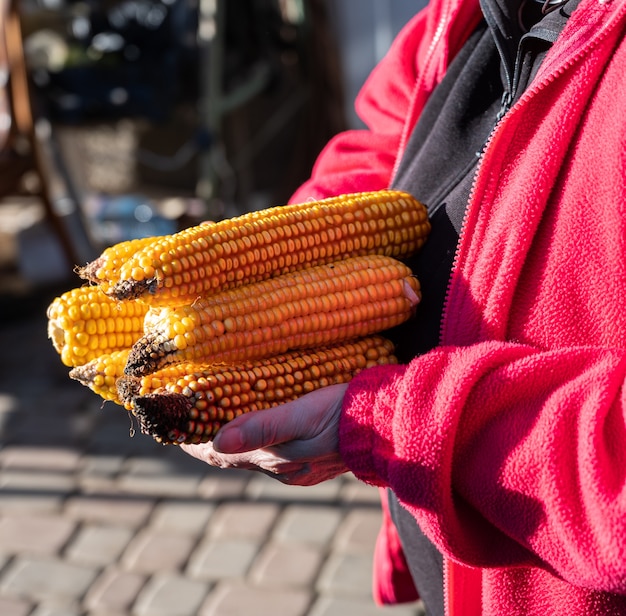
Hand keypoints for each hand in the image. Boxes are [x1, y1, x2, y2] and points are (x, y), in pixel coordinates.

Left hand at [180, 383, 348, 484]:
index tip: (171, 429)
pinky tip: (258, 435)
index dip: (192, 442)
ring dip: (232, 444)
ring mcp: (297, 467)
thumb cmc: (343, 414)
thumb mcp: (300, 416)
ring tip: (214, 427)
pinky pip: (273, 455)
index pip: (220, 453)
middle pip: (233, 457)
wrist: (386, 427)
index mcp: (274, 458)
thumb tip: (216, 439)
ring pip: (253, 457)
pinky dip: (255, 444)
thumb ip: (261, 427)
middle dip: (207, 442)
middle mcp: (281, 468)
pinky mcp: (312, 461)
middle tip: (186, 425)